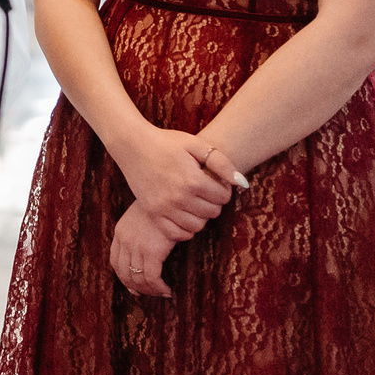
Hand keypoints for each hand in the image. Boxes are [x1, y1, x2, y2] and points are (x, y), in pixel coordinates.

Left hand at [110, 202, 180, 298]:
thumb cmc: (162, 204)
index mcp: (120, 232)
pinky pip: (152, 277)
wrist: (168, 194)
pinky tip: (167, 290)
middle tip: (150, 293)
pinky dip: (158, 287)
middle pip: (124, 273)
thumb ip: (141, 232)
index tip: (134, 287)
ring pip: (138, 278)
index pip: (116, 262)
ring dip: (150, 290)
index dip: (124, 278)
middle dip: (137, 288)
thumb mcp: (144, 217)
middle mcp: (124, 241)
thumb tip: (148, 250)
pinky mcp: (151, 251)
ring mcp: (136, 246)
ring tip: (162, 292)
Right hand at [115, 126, 235, 235]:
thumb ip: (222, 163)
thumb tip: (242, 184)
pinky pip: (177, 233)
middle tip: (204, 190)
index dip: (223, 189)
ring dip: (200, 216)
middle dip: (213, 202)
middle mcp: (179, 197)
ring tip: (194, 201)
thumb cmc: (166, 142)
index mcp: (193, 180)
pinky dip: (185, 228)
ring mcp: (164, 207)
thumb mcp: (196, 144)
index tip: (213, 181)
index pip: (223, 198)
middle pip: (212, 213)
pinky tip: (183, 214)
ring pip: (197, 226)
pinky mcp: (152, 213)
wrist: (132, 144)